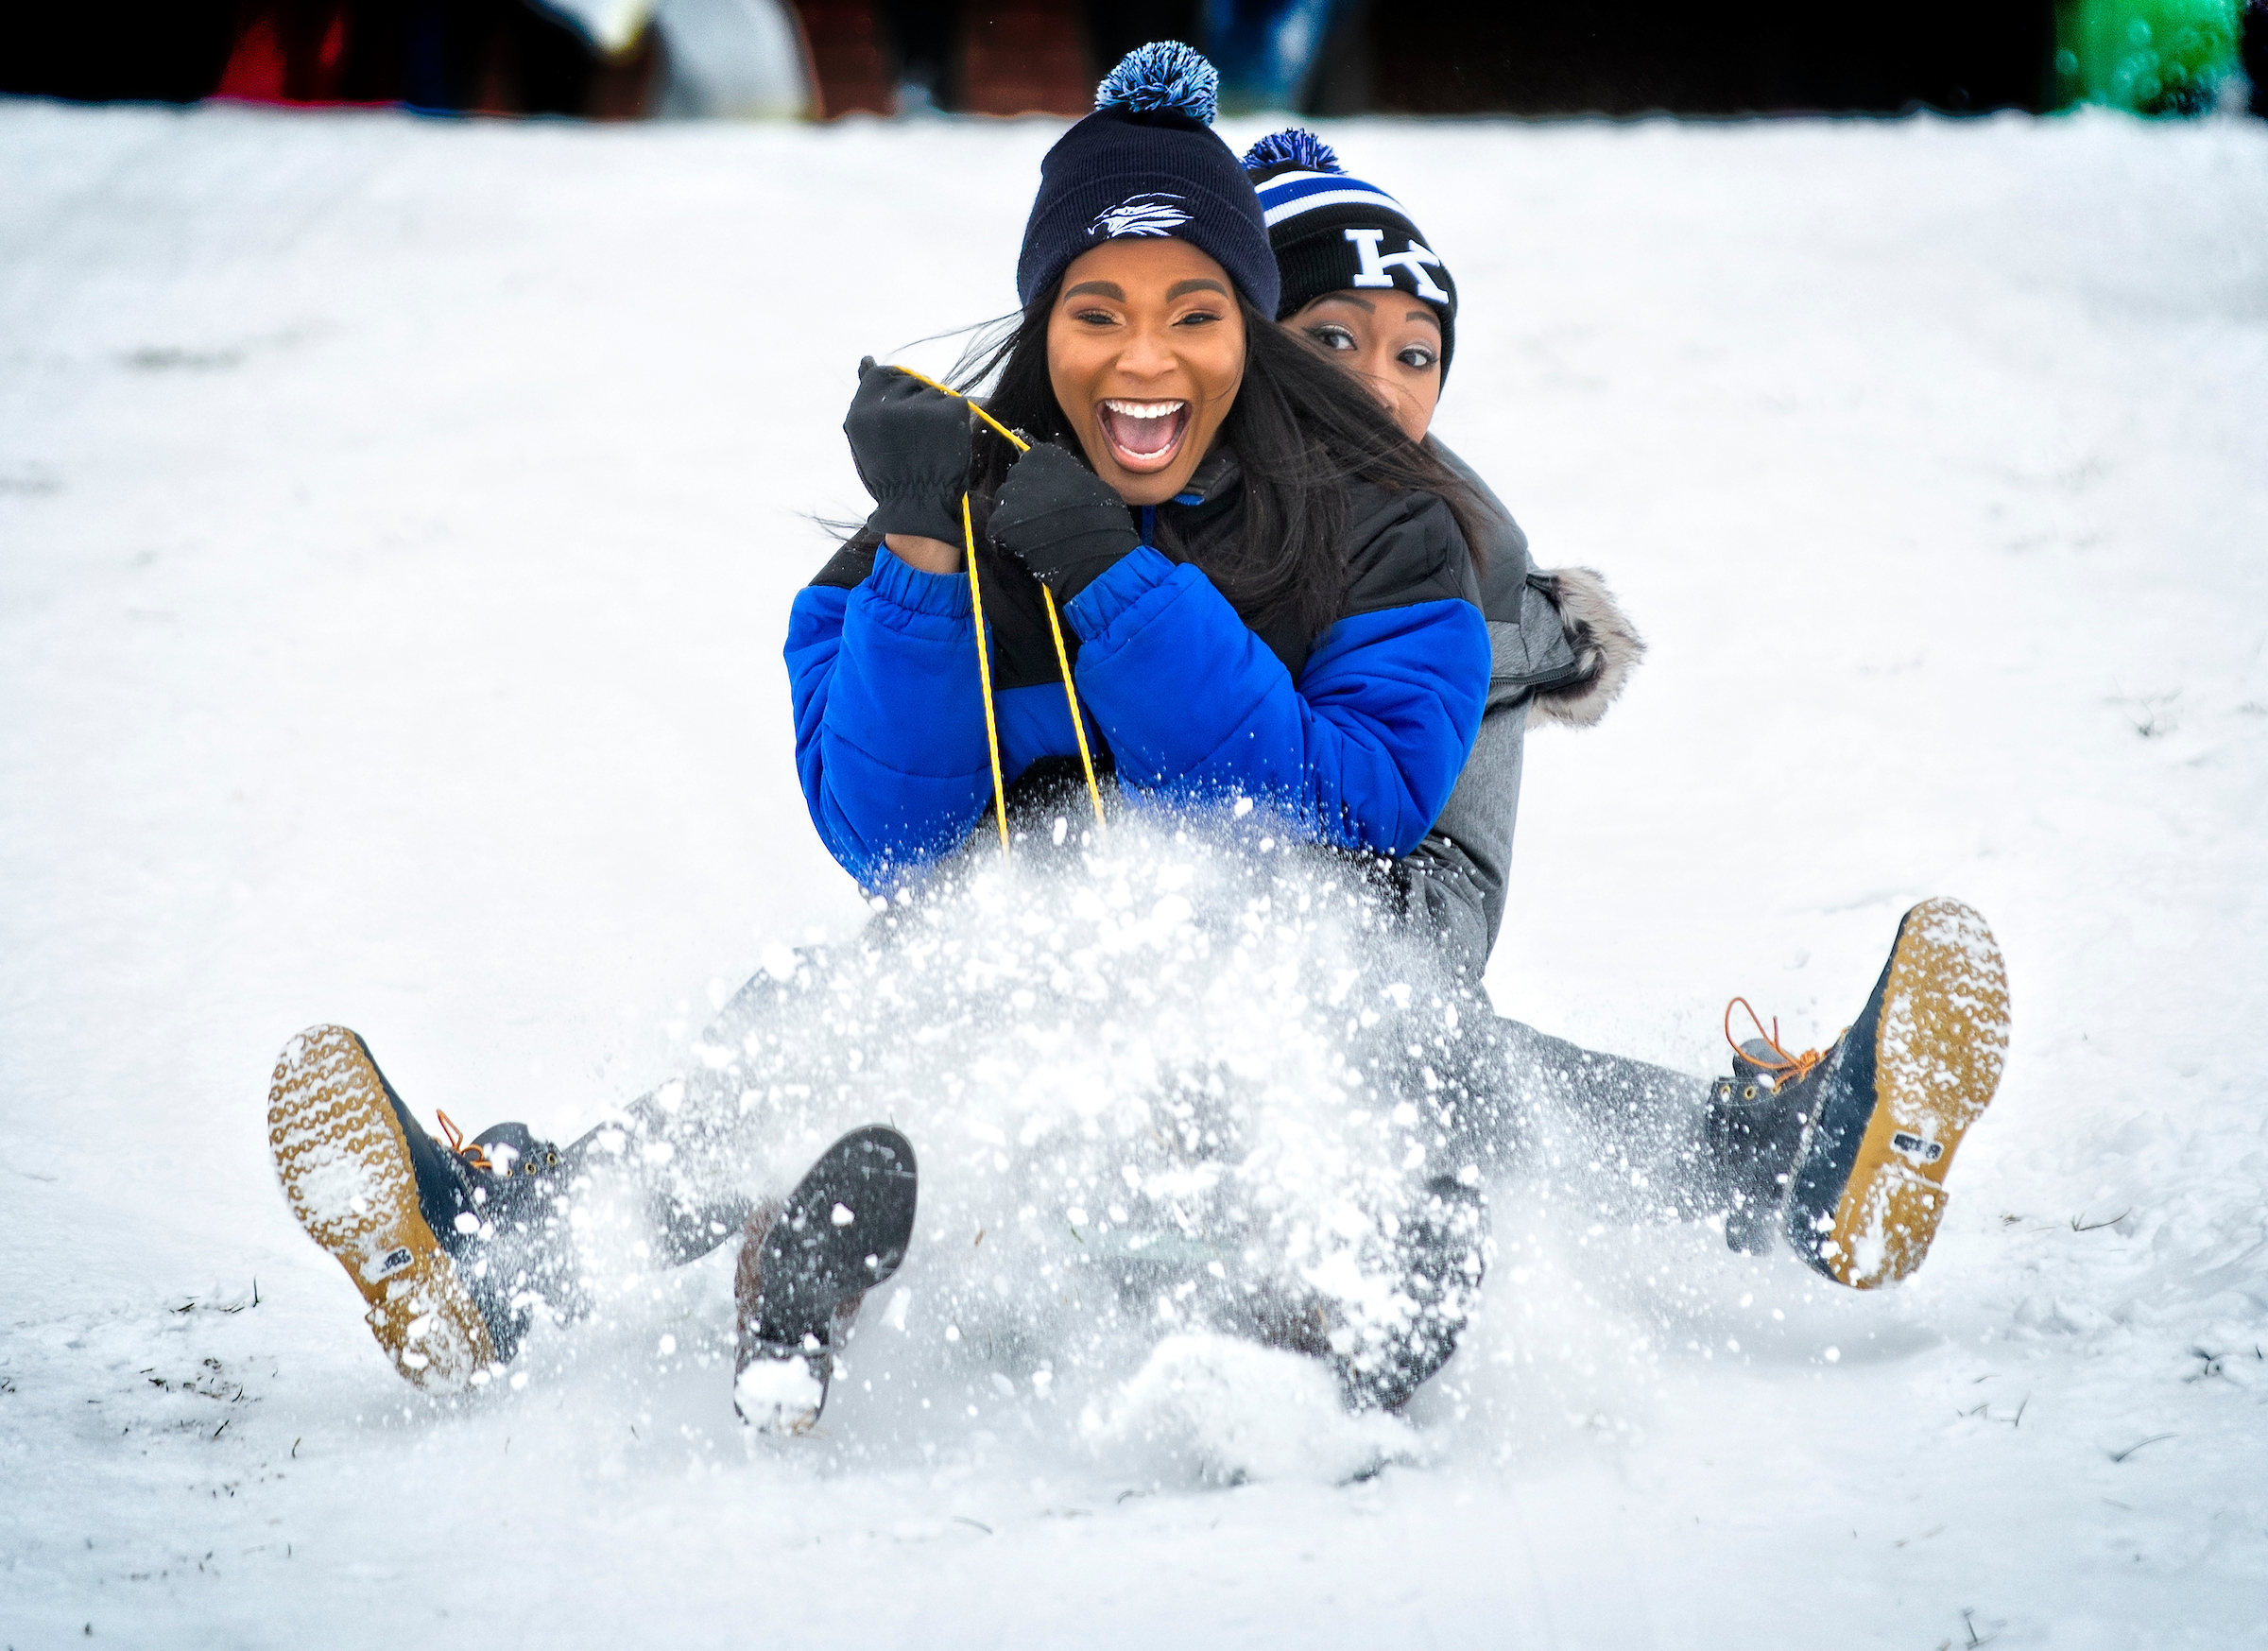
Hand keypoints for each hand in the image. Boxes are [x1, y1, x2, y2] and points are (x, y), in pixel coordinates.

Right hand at [842, 358, 971, 544]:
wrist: (917, 507)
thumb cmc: (890, 477)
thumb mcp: (865, 438)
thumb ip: (869, 400)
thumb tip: (867, 360)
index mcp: (863, 409)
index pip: (882, 376)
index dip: (896, 394)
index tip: (902, 417)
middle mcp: (888, 404)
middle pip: (910, 383)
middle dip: (917, 403)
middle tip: (918, 439)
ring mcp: (918, 407)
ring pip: (933, 394)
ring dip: (936, 414)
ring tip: (930, 445)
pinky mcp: (946, 412)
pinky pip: (954, 404)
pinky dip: (955, 421)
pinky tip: (945, 444)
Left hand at [987, 443, 1139, 603]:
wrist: (1098, 552)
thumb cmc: (1104, 518)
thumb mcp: (1090, 482)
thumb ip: (1065, 475)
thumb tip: (1055, 482)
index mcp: (1043, 455)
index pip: (1029, 465)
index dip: (1038, 487)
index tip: (1050, 501)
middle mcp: (1021, 469)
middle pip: (1013, 486)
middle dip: (1024, 504)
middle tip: (1043, 523)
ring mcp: (1009, 496)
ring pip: (1004, 508)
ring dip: (1016, 523)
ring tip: (1038, 538)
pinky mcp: (1000, 523)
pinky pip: (997, 531)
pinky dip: (1008, 542)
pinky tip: (1029, 549)